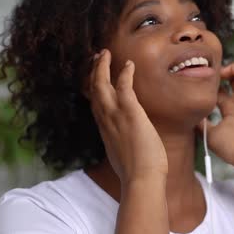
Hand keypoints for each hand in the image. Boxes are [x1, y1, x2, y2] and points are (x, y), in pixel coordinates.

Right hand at [86, 49, 167, 182]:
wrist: (141, 180)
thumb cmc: (137, 173)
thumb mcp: (123, 155)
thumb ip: (121, 144)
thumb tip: (127, 143)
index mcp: (105, 130)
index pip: (94, 104)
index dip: (92, 88)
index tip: (93, 78)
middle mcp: (105, 121)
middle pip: (92, 90)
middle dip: (93, 72)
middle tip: (96, 58)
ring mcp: (115, 116)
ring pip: (101, 84)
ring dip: (102, 67)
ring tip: (105, 53)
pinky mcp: (130, 113)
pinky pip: (124, 87)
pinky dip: (125, 73)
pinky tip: (129, 64)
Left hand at [197, 63, 233, 168]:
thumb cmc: (232, 149)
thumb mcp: (209, 133)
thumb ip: (199, 122)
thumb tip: (186, 113)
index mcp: (229, 111)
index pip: (219, 91)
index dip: (210, 84)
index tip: (199, 80)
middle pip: (231, 80)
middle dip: (220, 73)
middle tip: (210, 71)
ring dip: (233, 68)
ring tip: (221, 71)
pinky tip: (232, 71)